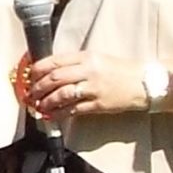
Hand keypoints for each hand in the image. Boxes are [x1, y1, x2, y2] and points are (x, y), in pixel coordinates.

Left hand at [22, 50, 149, 121]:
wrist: (143, 83)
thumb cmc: (120, 71)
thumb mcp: (98, 59)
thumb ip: (77, 63)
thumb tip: (54, 71)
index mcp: (87, 56)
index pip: (55, 60)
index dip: (38, 69)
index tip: (29, 75)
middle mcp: (89, 70)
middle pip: (55, 77)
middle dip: (38, 87)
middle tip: (31, 93)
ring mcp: (93, 88)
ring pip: (62, 94)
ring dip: (46, 101)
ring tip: (39, 106)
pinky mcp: (98, 104)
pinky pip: (74, 109)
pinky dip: (60, 113)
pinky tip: (52, 115)